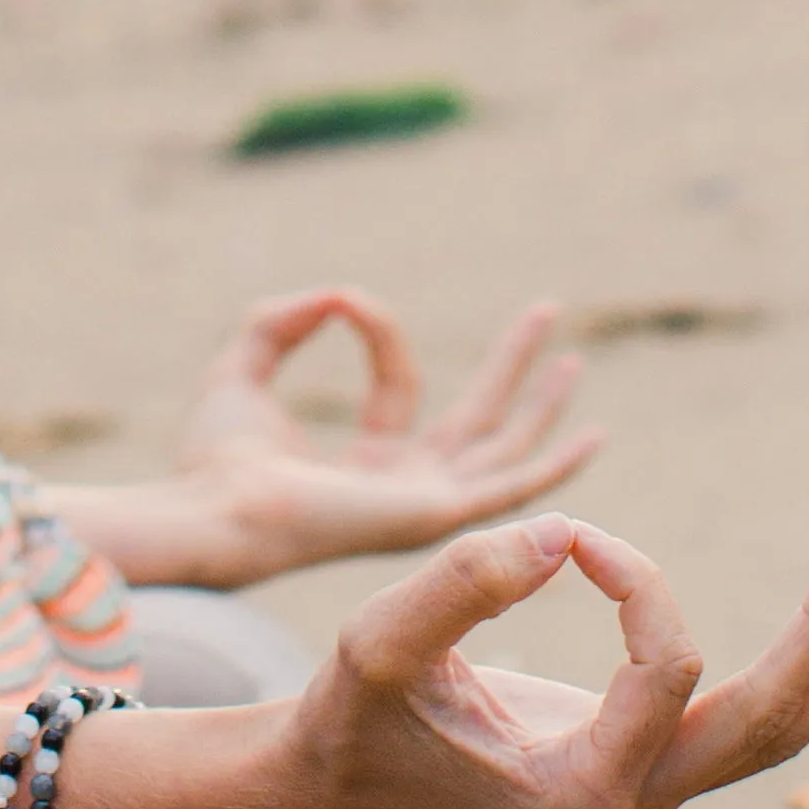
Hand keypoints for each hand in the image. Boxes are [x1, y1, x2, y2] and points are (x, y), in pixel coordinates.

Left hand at [50, 290, 599, 592]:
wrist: (216, 506)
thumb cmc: (215, 458)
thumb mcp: (246, 367)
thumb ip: (281, 322)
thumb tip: (336, 294)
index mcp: (365, 466)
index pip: (400, 385)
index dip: (377, 331)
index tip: (340, 299)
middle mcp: (403, 490)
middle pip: (476, 420)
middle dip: (513, 367)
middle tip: (546, 312)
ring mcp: (425, 507)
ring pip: (503, 449)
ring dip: (542, 403)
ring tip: (573, 358)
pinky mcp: (437, 514)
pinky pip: (511, 488)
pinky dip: (555, 464)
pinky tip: (592, 437)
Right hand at [270, 514, 808, 808]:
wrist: (329, 781)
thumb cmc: (350, 715)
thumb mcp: (380, 644)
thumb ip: (461, 584)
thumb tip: (557, 536)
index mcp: (578, 798)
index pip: (667, 668)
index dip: (636, 580)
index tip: (571, 534)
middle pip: (763, 725)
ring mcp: (641, 797)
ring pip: (767, 735)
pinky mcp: (637, 768)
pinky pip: (735, 725)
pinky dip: (792, 676)